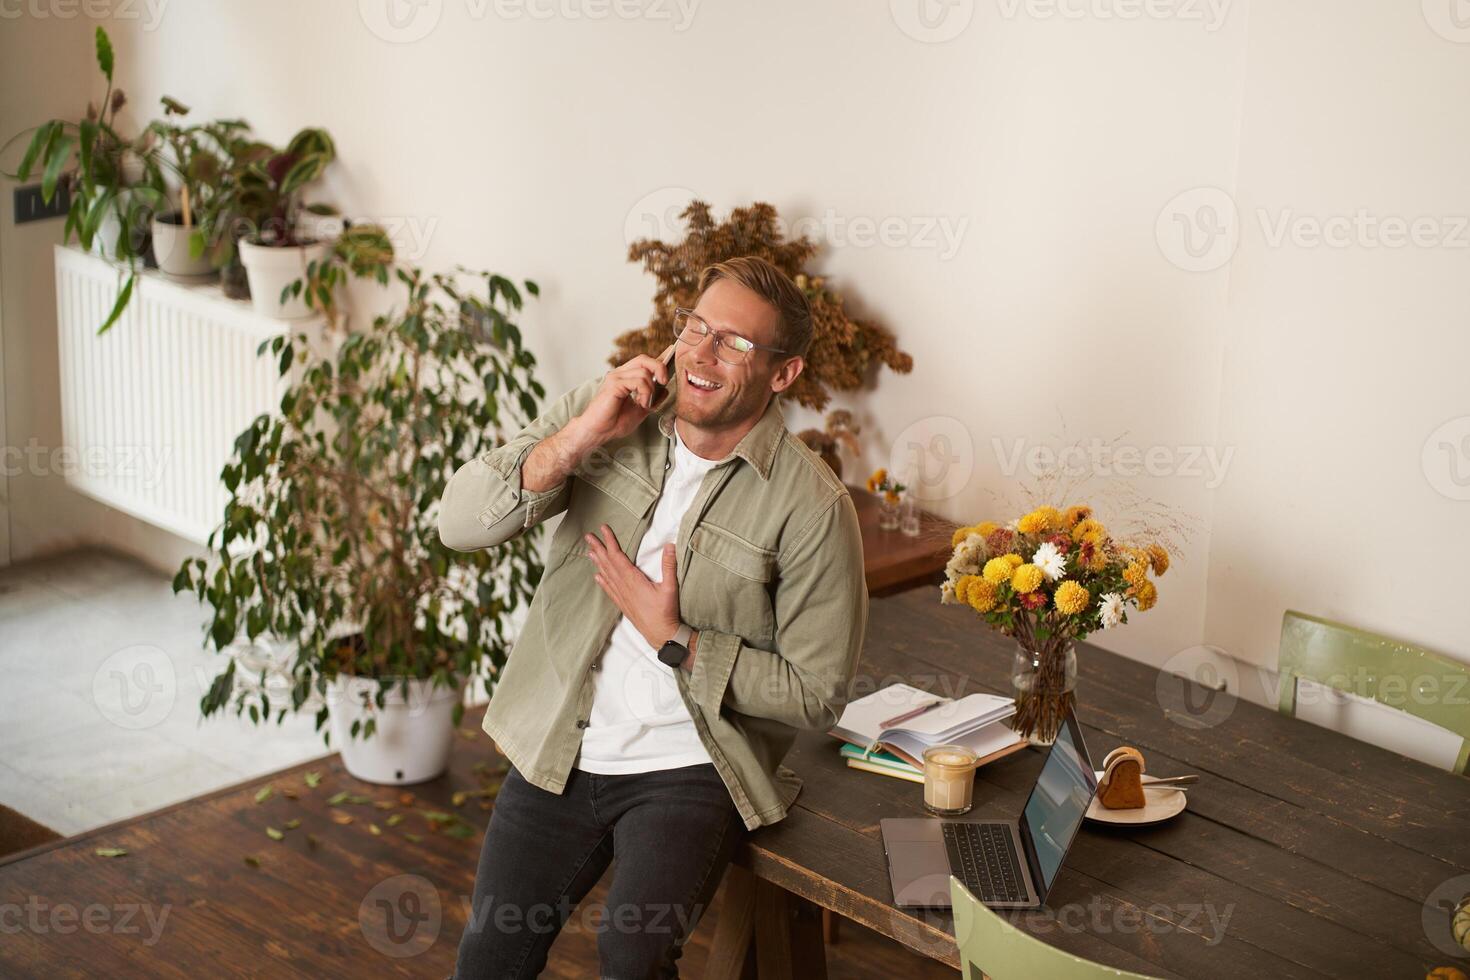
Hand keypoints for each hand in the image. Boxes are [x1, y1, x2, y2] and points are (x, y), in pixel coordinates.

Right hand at [574, 345, 674, 445]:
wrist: (598, 432)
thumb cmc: (613, 422)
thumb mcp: (640, 411)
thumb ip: (652, 400)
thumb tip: (664, 390)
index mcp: (625, 377)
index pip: (643, 362)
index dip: (658, 357)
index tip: (671, 353)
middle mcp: (619, 374)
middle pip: (644, 359)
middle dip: (659, 368)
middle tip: (664, 382)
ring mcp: (616, 377)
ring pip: (644, 372)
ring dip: (650, 389)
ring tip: (644, 403)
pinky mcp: (614, 384)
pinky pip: (638, 381)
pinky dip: (645, 393)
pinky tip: (641, 403)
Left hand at [585, 524, 681, 651]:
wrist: (661, 635)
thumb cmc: (666, 612)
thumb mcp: (670, 587)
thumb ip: (669, 566)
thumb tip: (670, 546)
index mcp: (633, 580)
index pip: (618, 556)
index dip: (610, 542)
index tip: (603, 529)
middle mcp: (624, 587)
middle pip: (608, 563)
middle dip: (598, 548)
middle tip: (588, 536)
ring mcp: (622, 596)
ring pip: (606, 575)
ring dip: (598, 562)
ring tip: (589, 552)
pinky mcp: (623, 604)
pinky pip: (609, 589)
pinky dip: (602, 581)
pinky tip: (597, 576)